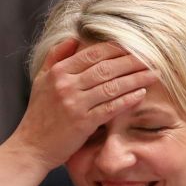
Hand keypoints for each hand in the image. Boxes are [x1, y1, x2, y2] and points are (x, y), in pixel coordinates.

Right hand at [9, 39, 157, 169]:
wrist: (32, 145)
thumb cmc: (40, 114)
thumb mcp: (42, 80)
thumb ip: (56, 57)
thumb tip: (74, 39)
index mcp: (59, 72)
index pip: (93, 54)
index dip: (116, 50)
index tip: (134, 48)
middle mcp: (67, 85)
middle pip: (106, 68)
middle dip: (131, 62)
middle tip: (151, 59)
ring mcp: (75, 104)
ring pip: (111, 87)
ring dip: (135, 79)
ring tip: (153, 75)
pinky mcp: (83, 123)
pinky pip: (110, 108)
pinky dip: (127, 100)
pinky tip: (141, 94)